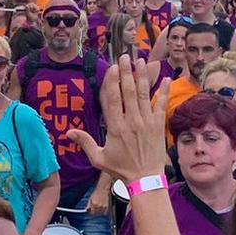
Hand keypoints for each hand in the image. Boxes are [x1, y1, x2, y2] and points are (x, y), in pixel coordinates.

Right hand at [70, 55, 165, 183]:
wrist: (144, 178)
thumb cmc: (120, 169)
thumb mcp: (98, 158)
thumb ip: (85, 142)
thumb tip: (68, 132)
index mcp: (116, 127)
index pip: (113, 99)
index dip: (113, 81)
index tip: (112, 67)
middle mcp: (131, 121)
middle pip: (128, 91)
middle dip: (126, 72)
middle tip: (125, 56)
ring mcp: (147, 122)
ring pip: (144, 94)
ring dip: (142, 75)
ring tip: (141, 60)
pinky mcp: (159, 125)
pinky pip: (162, 104)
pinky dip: (164, 90)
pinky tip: (167, 77)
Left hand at [86, 180, 111, 215]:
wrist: (103, 189)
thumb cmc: (96, 193)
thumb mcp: (90, 198)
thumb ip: (88, 204)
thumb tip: (87, 209)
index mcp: (93, 204)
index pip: (92, 212)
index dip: (91, 212)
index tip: (91, 212)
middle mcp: (98, 206)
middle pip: (96, 213)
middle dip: (95, 212)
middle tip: (95, 210)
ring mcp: (103, 206)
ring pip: (100, 213)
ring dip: (99, 212)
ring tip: (99, 208)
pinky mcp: (107, 206)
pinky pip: (105, 212)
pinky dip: (104, 211)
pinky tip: (102, 208)